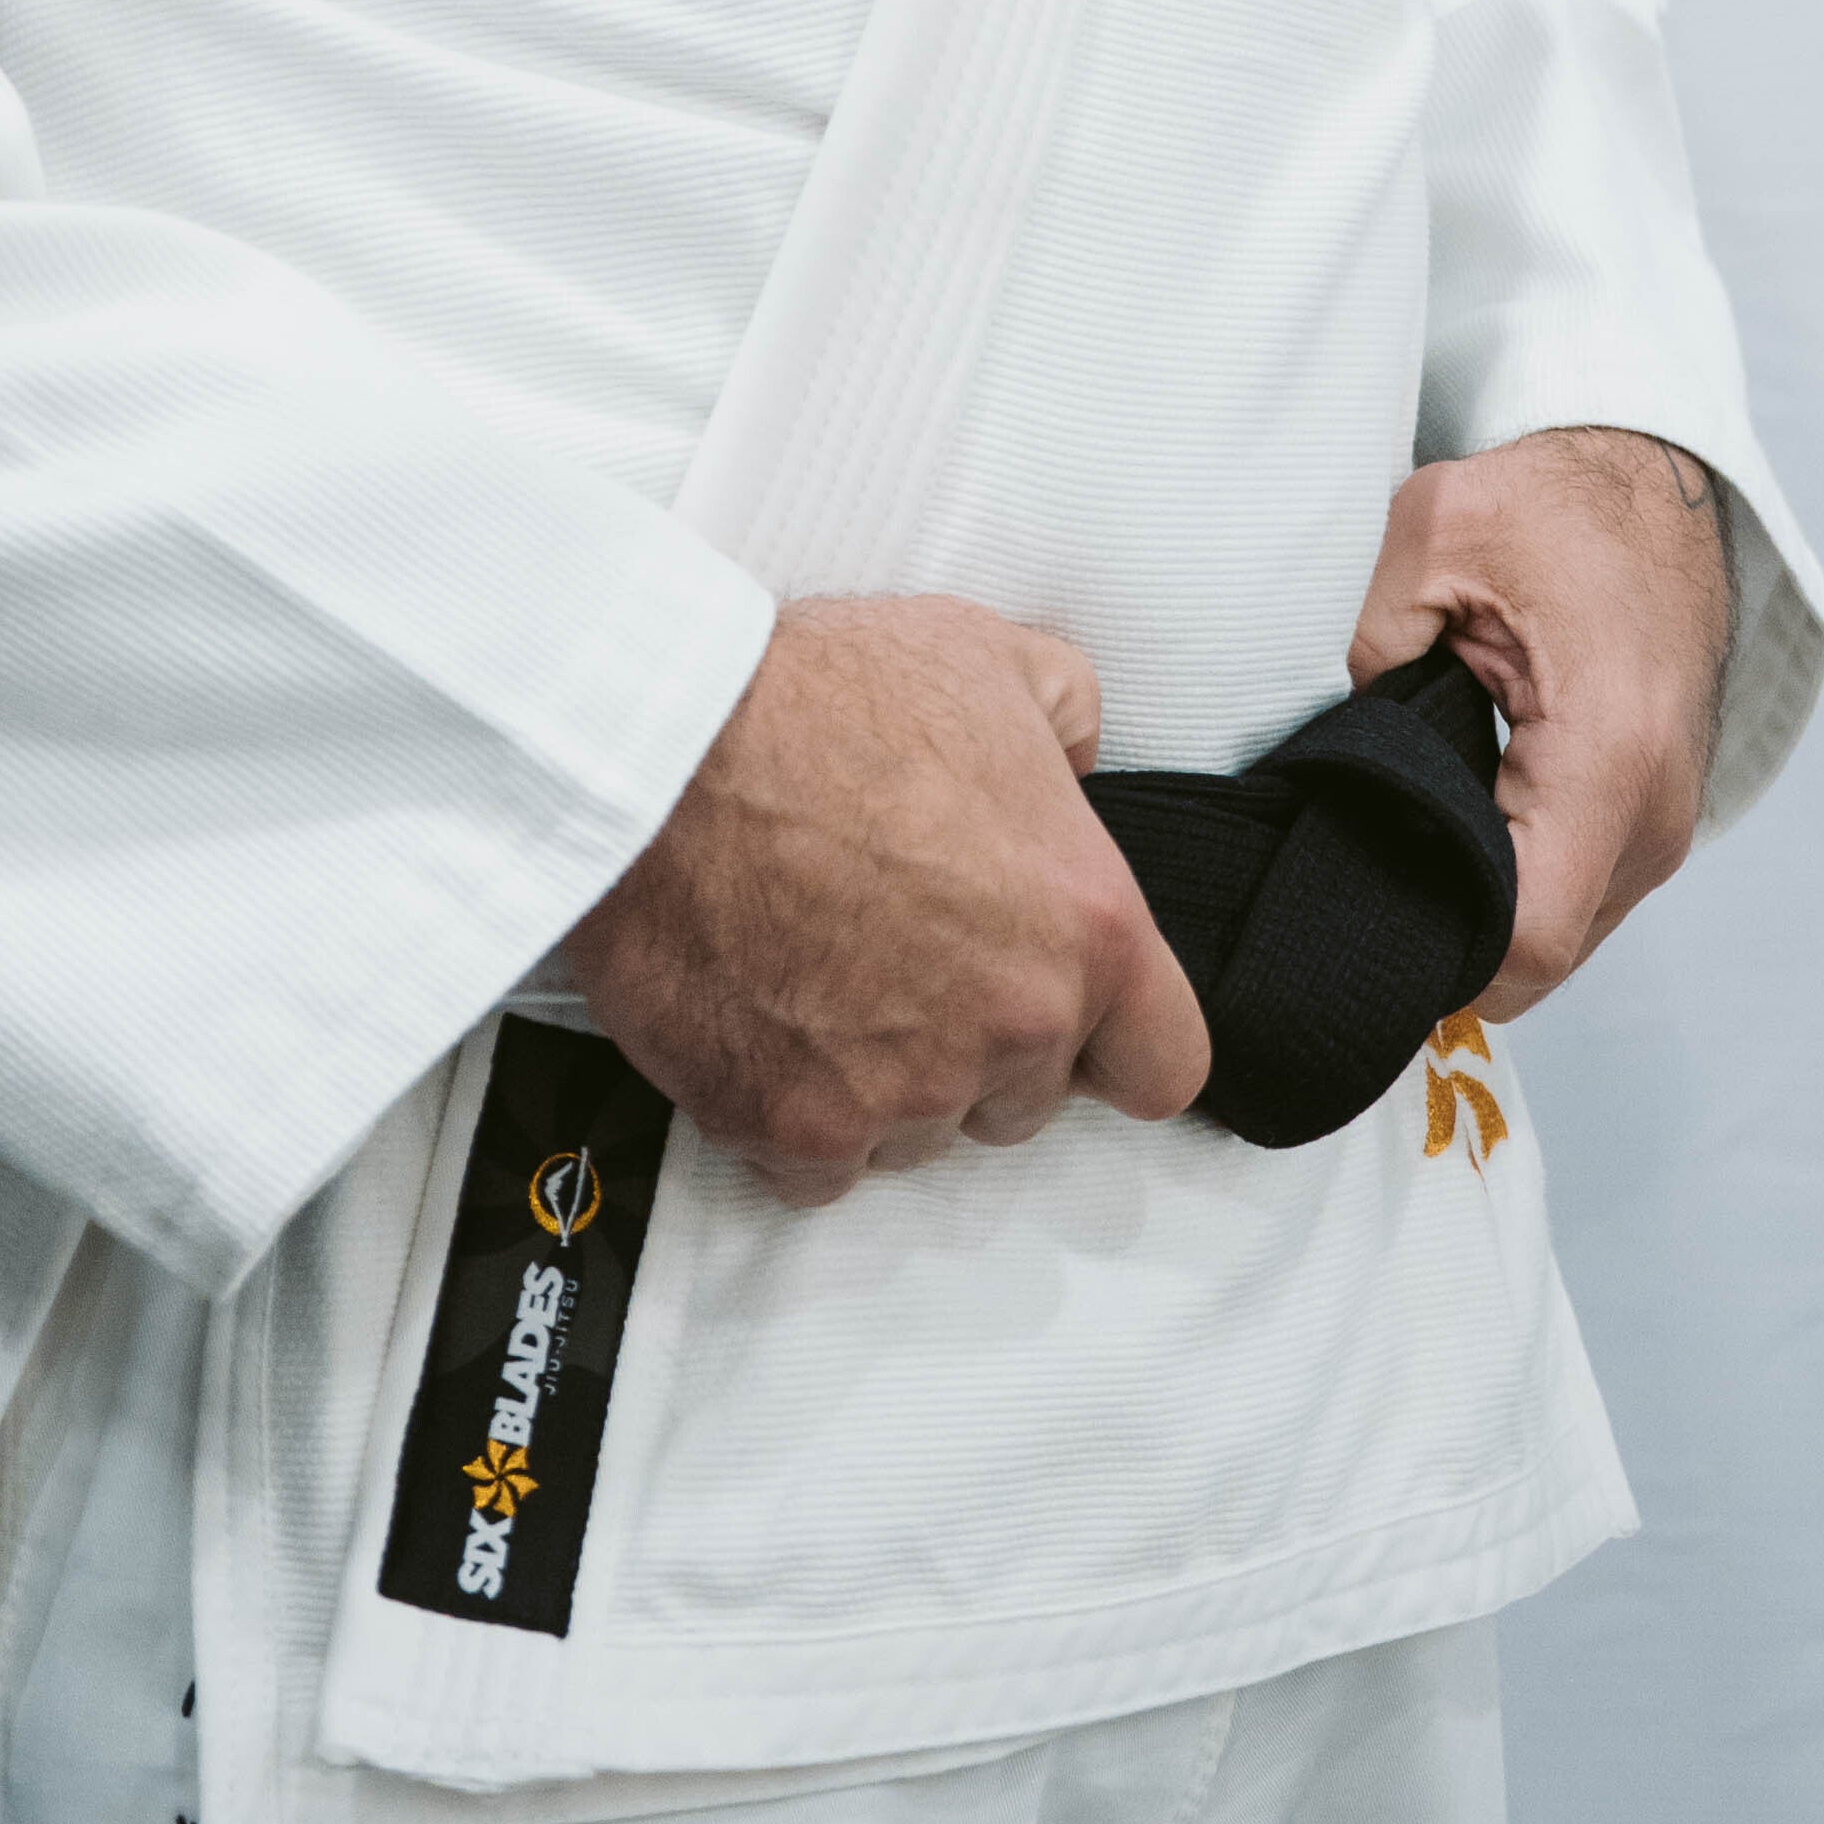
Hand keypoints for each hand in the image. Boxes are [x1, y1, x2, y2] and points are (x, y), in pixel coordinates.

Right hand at [562, 593, 1212, 1205]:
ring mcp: (902, 1094)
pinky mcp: (791, 1129)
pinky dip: (794, 1116)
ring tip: (819, 974)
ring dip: (884, 1082)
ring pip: (919, 1136)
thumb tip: (1077, 763)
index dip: (1115, 1044)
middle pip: (1025, 1102)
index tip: (1066, 1016)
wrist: (660, 747)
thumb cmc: (822, 695)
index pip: (1163, 1067)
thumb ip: (1071, 721)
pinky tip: (764, 1023)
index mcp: (1088, 929)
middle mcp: (1011, 1030)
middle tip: (903, 957)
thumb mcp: (993, 656)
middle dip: (978, 1046)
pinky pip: (819, 1166)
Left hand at [1348, 430, 1733, 1021]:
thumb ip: (1367, 641)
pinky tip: (1450, 837)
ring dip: (1480, 919)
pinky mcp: (1655, 822)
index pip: (1530, 938)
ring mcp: (1664, 827)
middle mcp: (1654, 811)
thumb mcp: (1433, 535)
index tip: (1354, 928)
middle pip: (1541, 963)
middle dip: (1442, 947)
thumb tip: (1317, 746)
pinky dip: (1514, 890)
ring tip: (1393, 853)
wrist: (1659, 486)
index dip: (1436, 961)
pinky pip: (1578, 900)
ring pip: (1562, 943)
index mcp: (1608, 749)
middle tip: (1342, 894)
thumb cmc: (1556, 506)